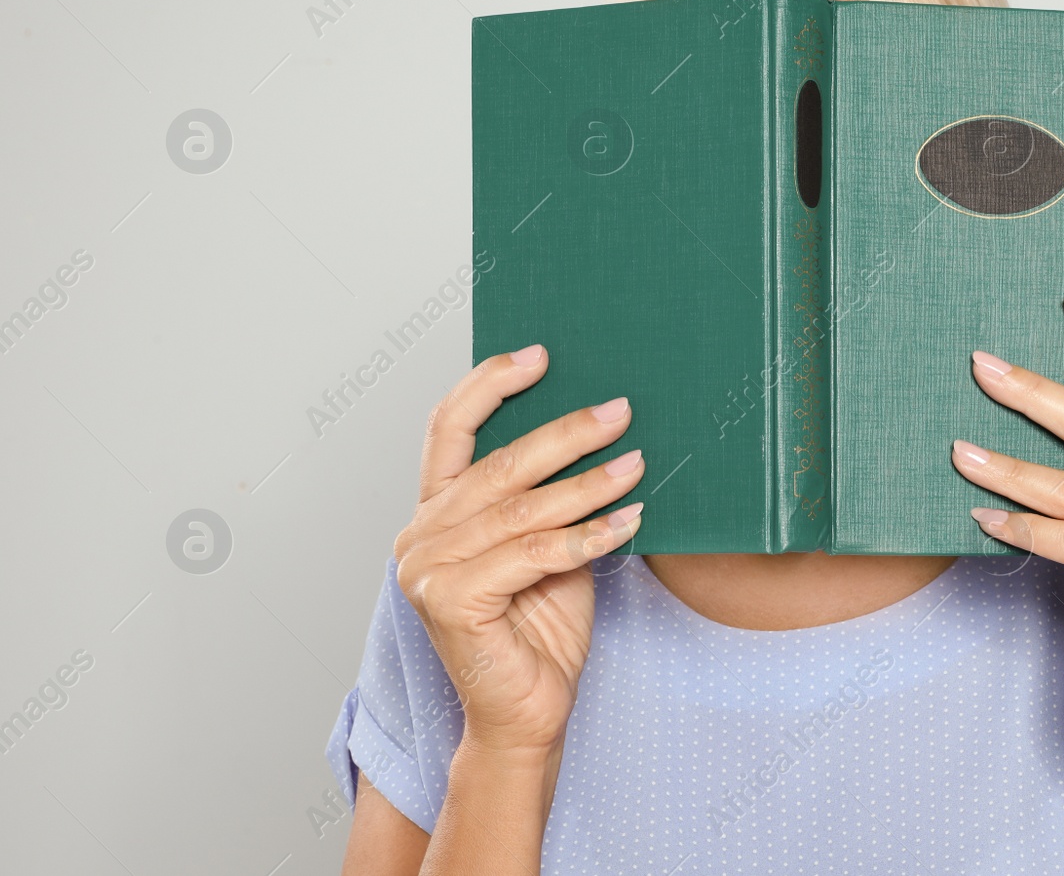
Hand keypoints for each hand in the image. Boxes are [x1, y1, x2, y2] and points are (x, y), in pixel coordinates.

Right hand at [393, 344, 645, 756]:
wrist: (529, 713)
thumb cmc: (540, 629)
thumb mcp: (549, 546)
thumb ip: (552, 498)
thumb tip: (603, 431)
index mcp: (435, 513)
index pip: (448, 429)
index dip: (491, 384)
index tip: (541, 355)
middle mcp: (420, 535)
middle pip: (498, 466)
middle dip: (565, 433)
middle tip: (619, 410)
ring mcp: (427, 570)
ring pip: (521, 510)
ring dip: (588, 483)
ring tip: (637, 463)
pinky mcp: (449, 601)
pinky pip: (533, 554)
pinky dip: (587, 535)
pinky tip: (629, 520)